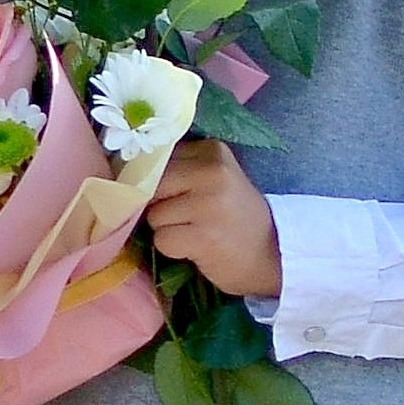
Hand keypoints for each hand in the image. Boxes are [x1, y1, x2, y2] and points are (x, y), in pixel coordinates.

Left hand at [146, 139, 281, 300]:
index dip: (158, 180)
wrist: (273, 254)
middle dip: (161, 206)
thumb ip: (183, 168)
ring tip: (196, 232)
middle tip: (186, 218)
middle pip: (152, 186)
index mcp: (213, 151)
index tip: (179, 195)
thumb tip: (130, 171)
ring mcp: (208, 204)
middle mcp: (212, 171)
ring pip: (154, 215)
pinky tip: (197, 248)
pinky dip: (173, 249)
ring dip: (168, 230)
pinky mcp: (203, 236)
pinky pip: (162, 240)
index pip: (159, 158)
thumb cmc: (235, 215)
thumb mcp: (217, 178)